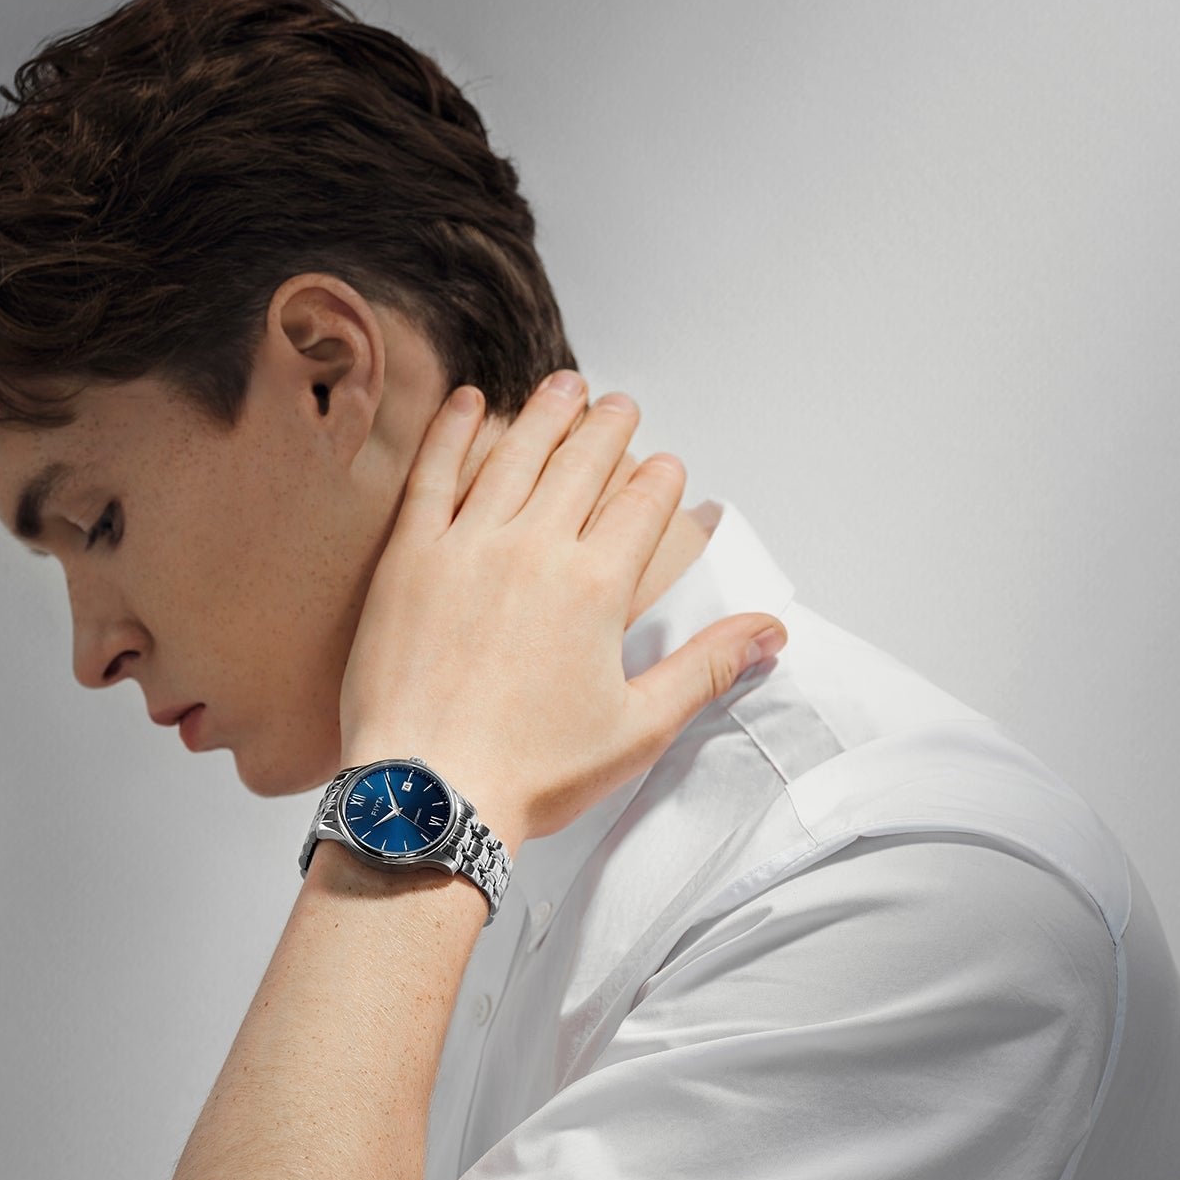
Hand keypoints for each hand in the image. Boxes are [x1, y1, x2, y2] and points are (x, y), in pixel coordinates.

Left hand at [337, 371, 788, 849]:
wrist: (428, 793)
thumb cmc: (531, 773)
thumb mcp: (638, 727)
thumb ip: (706, 668)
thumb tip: (770, 633)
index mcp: (596, 587)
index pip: (643, 506)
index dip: (661, 478)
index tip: (668, 465)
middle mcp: (535, 550)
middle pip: (583, 464)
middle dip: (610, 427)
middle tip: (621, 404)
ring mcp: (467, 546)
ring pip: (515, 455)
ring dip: (545, 413)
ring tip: (564, 386)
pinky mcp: (409, 557)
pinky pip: (434, 475)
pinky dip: (453, 432)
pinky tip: (468, 403)